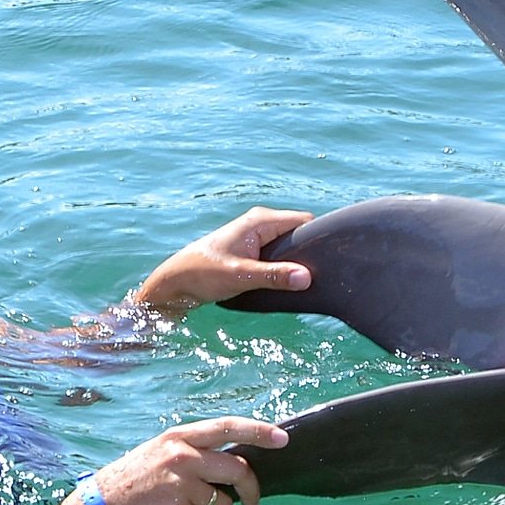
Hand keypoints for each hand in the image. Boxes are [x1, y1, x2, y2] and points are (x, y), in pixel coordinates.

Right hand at [58, 416, 289, 504]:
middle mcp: (182, 453)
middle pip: (237, 469)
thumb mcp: (167, 451)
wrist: (104, 500)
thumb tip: (238, 466)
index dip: (259, 431)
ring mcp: (179, 480)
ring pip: (224, 502)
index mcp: (182, 435)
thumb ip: (199, 452)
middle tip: (252, 503)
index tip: (283, 438)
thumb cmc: (141, 475)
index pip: (229, 427)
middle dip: (251, 490)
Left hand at [128, 207, 313, 318]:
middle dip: (308, 253)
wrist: (175, 284)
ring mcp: (256, 238)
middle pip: (299, 235)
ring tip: (303, 282)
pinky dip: (284, 269)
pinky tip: (286, 284)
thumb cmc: (203, 274)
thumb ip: (274, 276)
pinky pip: (278, 256)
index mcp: (260, 221)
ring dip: (294, 264)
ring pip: (289, 247)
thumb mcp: (241, 276)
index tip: (328, 262)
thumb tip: (306, 277)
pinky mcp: (252, 252)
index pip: (304, 222)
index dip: (318, 239)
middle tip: (317, 277)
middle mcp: (261, 224)